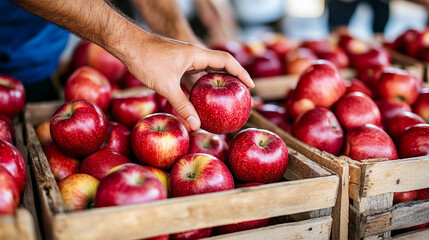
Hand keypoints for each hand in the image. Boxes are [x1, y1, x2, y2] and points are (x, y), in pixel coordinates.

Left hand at [124, 34, 253, 130]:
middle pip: (220, 66)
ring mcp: (186, 59)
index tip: (251, 86)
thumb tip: (196, 125)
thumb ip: (182, 105)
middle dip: (232, 79)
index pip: (226, 61)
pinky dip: (199, 87)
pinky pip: (194, 76)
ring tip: (224, 99)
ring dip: (215, 84)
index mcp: (196, 54)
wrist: (128, 45)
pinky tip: (200, 99)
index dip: (241, 72)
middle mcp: (194, 55)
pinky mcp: (177, 64)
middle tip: (241, 95)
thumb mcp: (166, 85)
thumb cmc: (146, 60)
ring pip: (206, 72)